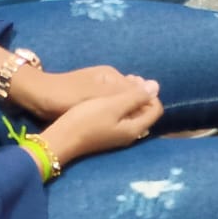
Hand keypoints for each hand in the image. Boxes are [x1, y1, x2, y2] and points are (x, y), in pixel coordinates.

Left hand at [17, 65, 137, 121]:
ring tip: (117, 128)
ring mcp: (99, 89)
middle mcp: (109, 79)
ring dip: (122, 114)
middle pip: (131, 96)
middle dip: (133, 110)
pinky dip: (110, 115)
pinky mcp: (90, 98)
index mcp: (113, 75)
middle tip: (125, 128)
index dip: (143, 106)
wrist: (37, 97)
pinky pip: (109, 106)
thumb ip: (127, 93)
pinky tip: (106, 125)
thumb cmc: (67, 96)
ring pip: (120, 103)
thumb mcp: (99, 96)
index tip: (137, 124)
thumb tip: (156, 86)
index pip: (140, 90)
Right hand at [40, 80, 164, 161]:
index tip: (136, 82)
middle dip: (140, 94)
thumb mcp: (113, 104)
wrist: (62, 138)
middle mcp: (130, 135)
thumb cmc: (87, 119)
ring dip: (129, 98)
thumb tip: (156, 87)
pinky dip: (119, 105)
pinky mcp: (107, 133)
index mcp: (135, 129)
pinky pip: (121, 117)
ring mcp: (118, 135)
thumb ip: (136, 96)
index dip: (150, 93)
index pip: (156, 109)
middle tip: (127, 80)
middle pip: (145, 112)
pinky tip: (107, 97)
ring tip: (117, 85)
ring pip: (132, 114)